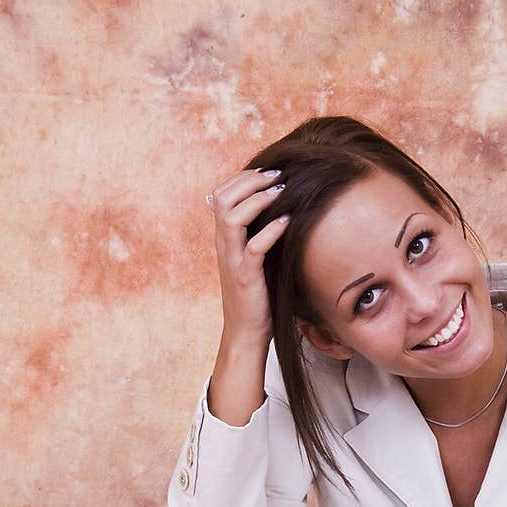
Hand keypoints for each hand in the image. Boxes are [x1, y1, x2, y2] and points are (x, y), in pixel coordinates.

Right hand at [206, 167, 290, 340]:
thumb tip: (277, 213)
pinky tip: (287, 221)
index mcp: (223, 240)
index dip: (241, 178)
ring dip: (257, 200)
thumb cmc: (255, 297)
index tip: (267, 173)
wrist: (245, 333)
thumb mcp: (252, 261)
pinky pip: (254, 248)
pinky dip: (271, 231)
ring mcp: (233, 261)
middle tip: (277, 175)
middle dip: (249, 181)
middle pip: (222, 198)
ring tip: (281, 192)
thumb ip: (256, 237)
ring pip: (231, 217)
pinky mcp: (246, 278)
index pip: (220, 195)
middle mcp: (223, 246)